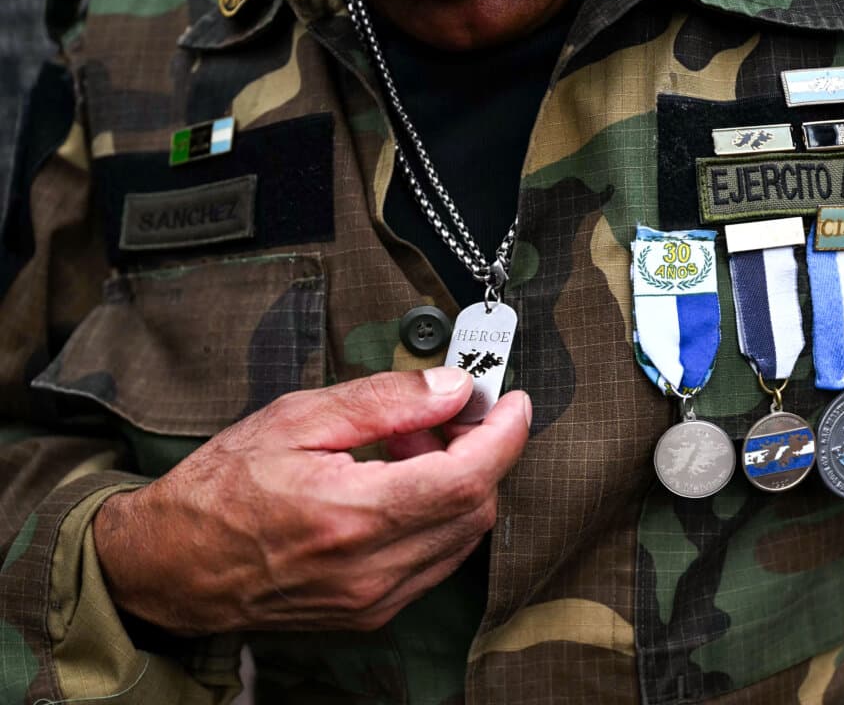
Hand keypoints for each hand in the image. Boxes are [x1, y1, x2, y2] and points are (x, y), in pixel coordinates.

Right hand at [93, 367, 530, 634]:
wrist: (174, 566)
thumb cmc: (221, 489)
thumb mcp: (297, 419)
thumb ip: (384, 402)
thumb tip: (453, 389)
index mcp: (352, 515)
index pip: (469, 478)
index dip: (505, 435)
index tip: (511, 402)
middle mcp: (372, 568)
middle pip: (476, 507)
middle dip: (476, 452)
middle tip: (437, 417)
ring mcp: (375, 598)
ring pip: (462, 535)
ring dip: (457, 483)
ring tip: (404, 450)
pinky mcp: (373, 612)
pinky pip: (437, 559)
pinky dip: (436, 515)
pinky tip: (397, 489)